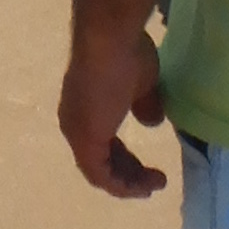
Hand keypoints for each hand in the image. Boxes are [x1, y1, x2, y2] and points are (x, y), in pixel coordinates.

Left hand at [58, 23, 170, 198]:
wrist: (110, 40)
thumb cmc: (126, 54)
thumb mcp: (142, 82)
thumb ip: (145, 104)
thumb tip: (152, 121)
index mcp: (85, 107)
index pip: (102, 142)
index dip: (125, 158)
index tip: (147, 167)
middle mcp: (74, 122)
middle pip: (100, 160)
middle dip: (128, 173)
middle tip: (154, 180)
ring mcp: (77, 132)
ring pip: (99, 171)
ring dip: (128, 183)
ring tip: (154, 185)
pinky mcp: (84, 141)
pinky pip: (101, 176)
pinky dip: (121, 185)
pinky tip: (143, 187)